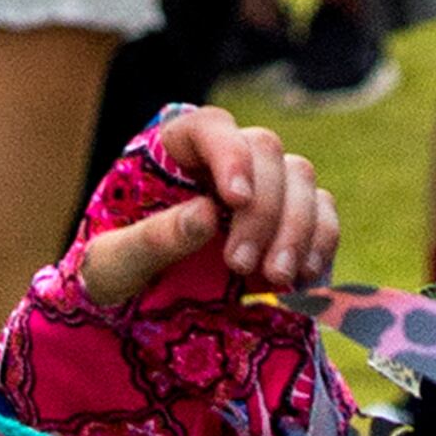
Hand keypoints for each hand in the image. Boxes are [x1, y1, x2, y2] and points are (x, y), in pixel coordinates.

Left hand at [79, 109, 338, 312]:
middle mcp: (223, 159)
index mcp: (172, 152)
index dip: (230, 154)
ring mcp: (261, 187)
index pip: (210, 127)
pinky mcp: (289, 220)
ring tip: (274, 279)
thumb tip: (205, 214)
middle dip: (263, 209)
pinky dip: (319, 244)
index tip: (236, 200)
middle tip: (241, 265)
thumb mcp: (112, 265)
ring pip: (300, 177)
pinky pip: (322, 214)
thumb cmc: (113, 274)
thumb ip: (151, 239)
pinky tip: (299, 279)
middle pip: (265, 151)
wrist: (134, 308)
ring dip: (297, 228)